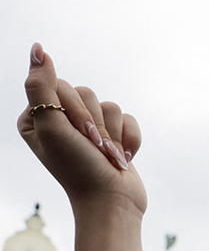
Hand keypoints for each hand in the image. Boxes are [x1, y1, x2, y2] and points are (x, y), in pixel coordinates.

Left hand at [17, 45, 142, 212]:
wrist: (112, 201)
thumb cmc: (77, 169)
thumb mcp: (51, 126)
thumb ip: (40, 86)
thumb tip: (38, 49)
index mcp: (36, 117)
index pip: (58, 84)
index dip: (73, 108)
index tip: (75, 133)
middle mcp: (60, 120)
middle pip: (86, 92)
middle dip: (94, 121)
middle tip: (92, 147)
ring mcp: (88, 128)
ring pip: (109, 104)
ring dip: (113, 132)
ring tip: (106, 155)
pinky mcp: (113, 134)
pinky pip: (128, 117)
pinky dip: (129, 138)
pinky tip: (122, 157)